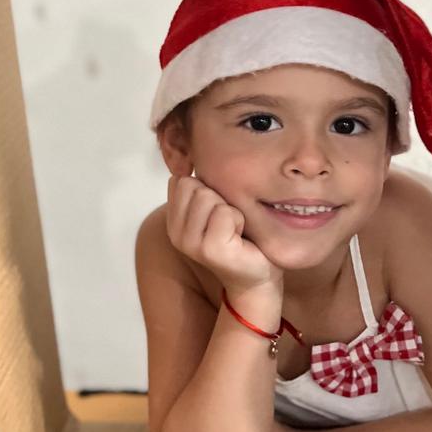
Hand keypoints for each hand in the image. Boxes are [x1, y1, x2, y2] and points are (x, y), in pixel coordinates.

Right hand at [166, 175, 282, 298]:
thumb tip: (195, 154)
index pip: (180, 180)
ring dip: (230, 208)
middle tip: (228, 222)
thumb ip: (200, 188)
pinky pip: (224, 212)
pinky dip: (238, 219)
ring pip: (208, 196)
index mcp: (173, 220)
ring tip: (234, 228)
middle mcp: (175, 233)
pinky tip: (240, 236)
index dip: (207, 188)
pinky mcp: (210, 249)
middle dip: (218, 197)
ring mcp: (190, 243)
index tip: (218, 210)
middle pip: (193, 185)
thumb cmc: (240, 237)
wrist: (257, 276)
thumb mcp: (214, 207)